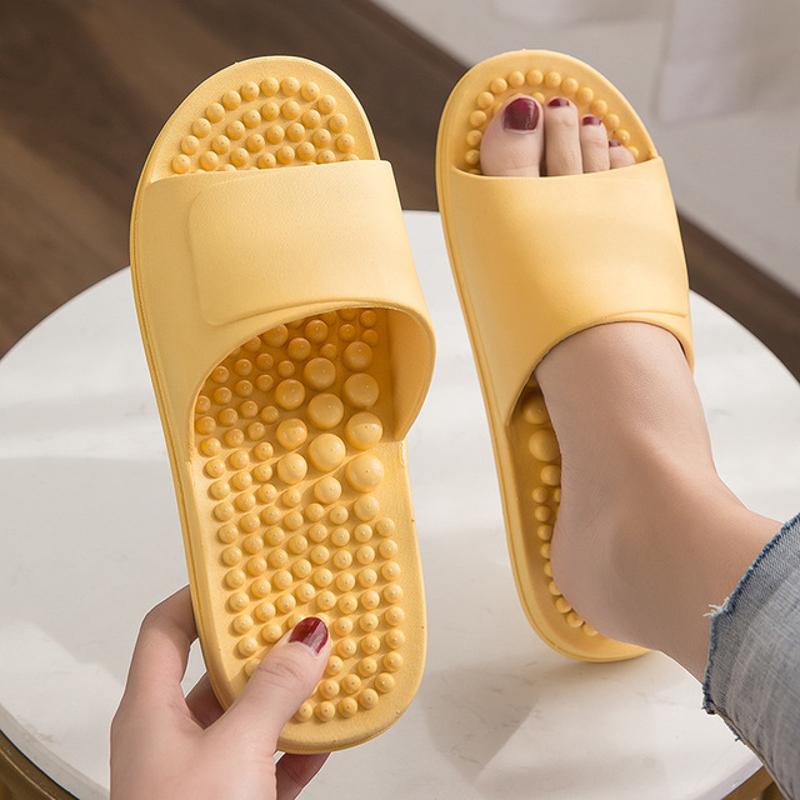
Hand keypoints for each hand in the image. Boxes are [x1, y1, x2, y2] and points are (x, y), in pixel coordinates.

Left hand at [111, 587, 330, 799]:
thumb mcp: (236, 749)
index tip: (239, 576)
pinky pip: (266, 761)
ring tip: (319, 669)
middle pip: (213, 671)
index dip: (197, 598)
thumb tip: (306, 640)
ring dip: (285, 698)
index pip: (164, 630)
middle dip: (258, 646)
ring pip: (245, 718)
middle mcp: (169, 739)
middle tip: (294, 619)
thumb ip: (273, 691)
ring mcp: (198, 773)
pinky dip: (297, 746)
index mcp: (150, 713)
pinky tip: (324, 733)